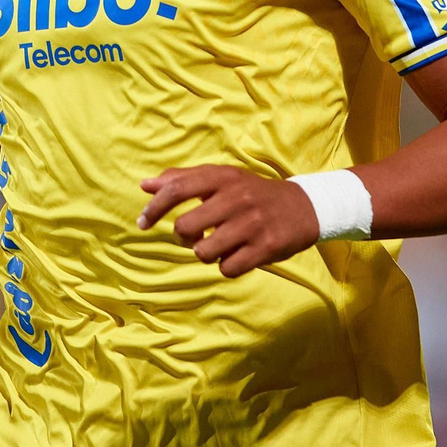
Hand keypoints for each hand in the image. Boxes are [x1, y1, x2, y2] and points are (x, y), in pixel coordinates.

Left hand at [138, 165, 320, 276]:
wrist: (304, 207)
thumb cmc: (252, 193)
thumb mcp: (221, 178)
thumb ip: (182, 179)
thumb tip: (145, 185)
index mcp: (222, 178)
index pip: (176, 189)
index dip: (153, 208)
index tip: (141, 223)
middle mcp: (236, 198)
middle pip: (184, 227)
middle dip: (184, 236)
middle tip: (197, 234)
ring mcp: (251, 224)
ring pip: (203, 251)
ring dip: (205, 252)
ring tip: (219, 244)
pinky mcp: (265, 248)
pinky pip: (226, 268)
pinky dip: (226, 265)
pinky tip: (237, 254)